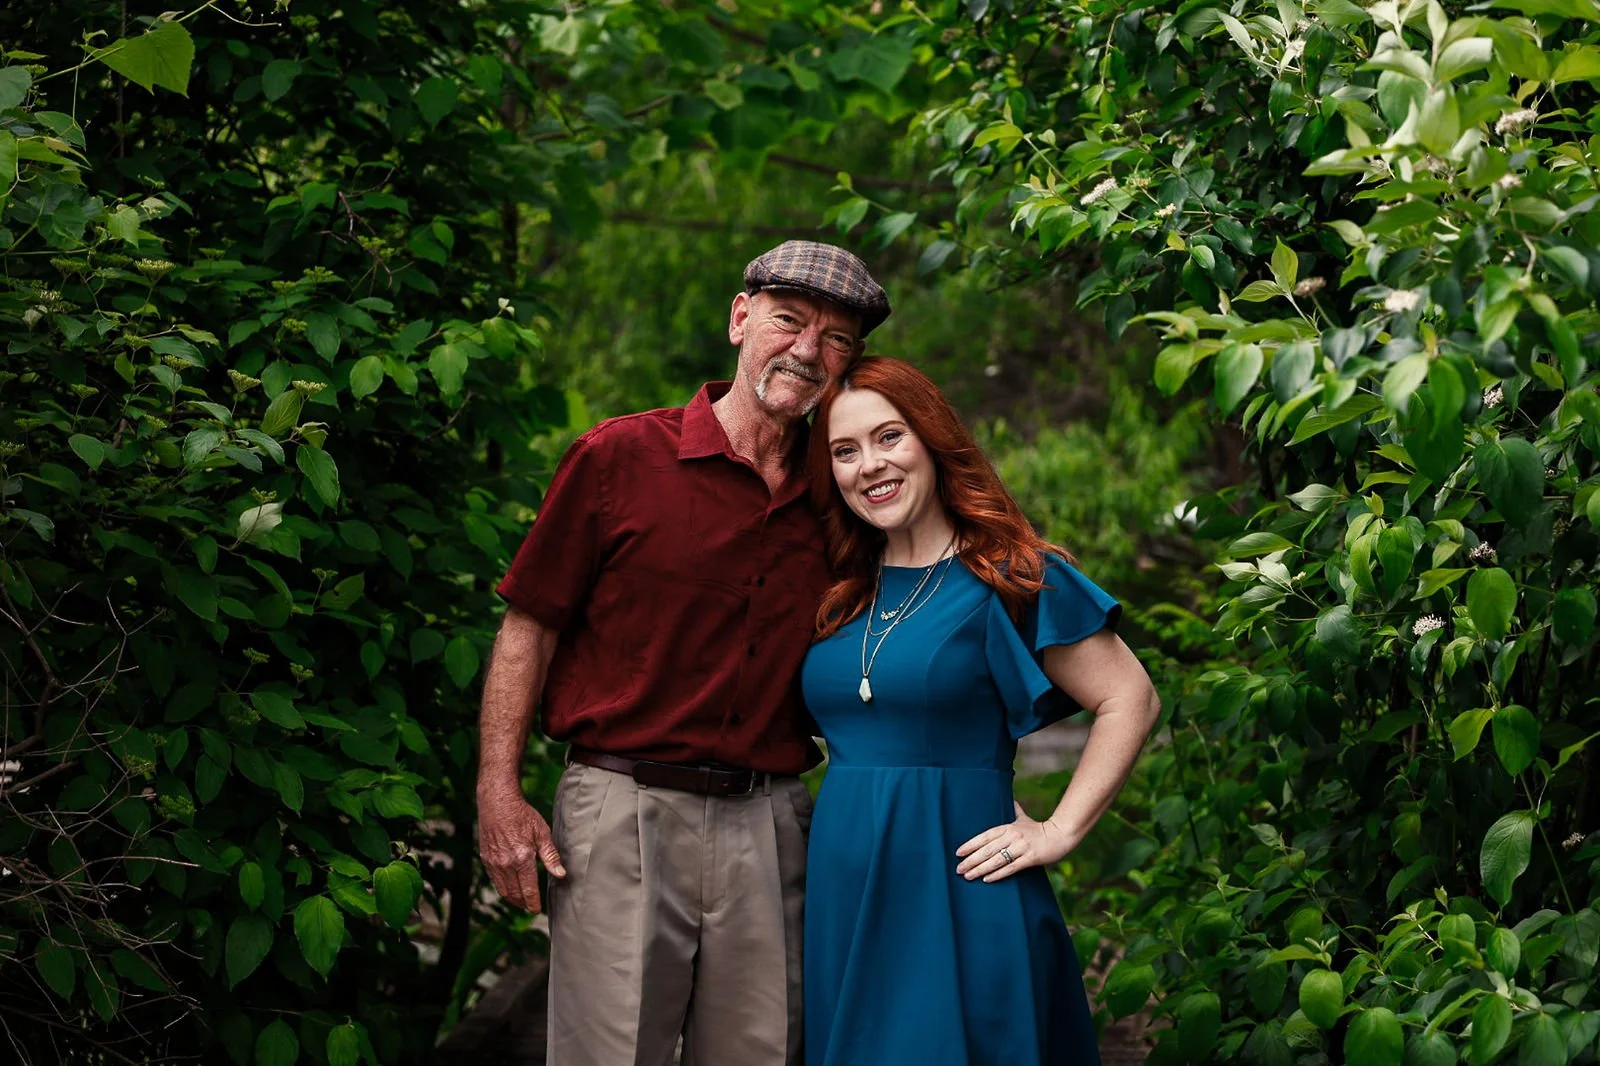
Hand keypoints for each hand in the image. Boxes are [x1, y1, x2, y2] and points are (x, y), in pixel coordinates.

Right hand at [478, 793, 565, 911]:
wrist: (497, 803)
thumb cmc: (523, 815)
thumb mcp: (542, 833)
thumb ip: (551, 857)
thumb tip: (561, 875)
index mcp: (522, 859)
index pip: (529, 890)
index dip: (533, 903)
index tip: (537, 910)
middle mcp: (506, 864)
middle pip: (515, 894)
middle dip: (523, 903)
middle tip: (530, 907)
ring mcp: (494, 863)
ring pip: (503, 890)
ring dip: (512, 898)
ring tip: (520, 901)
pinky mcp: (486, 859)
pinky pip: (494, 880)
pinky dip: (502, 887)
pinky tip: (509, 886)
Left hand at [955, 801, 1076, 882]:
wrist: (1060, 835)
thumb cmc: (1038, 828)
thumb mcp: (1023, 818)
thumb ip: (1014, 810)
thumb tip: (1009, 799)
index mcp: (1008, 827)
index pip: (985, 836)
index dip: (970, 844)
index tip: (958, 853)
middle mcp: (1012, 836)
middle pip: (987, 849)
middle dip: (971, 860)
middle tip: (958, 869)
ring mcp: (1021, 847)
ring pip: (996, 860)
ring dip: (980, 869)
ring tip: (968, 876)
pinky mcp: (1030, 858)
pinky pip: (1010, 868)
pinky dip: (997, 874)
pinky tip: (986, 879)